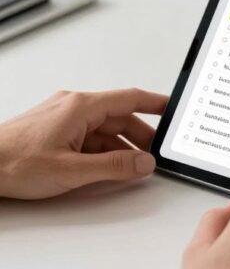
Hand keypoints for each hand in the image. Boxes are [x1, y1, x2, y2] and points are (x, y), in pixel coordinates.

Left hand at [0, 88, 165, 198]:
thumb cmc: (15, 162)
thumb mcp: (72, 170)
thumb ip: (113, 166)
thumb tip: (143, 163)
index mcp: (82, 106)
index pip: (130, 99)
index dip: (156, 104)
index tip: (174, 109)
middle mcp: (74, 106)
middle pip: (119, 116)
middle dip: (141, 136)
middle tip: (158, 154)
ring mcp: (63, 116)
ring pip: (103, 128)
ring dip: (121, 146)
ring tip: (134, 167)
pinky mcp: (54, 129)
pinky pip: (88, 135)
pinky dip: (102, 149)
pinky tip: (107, 166)